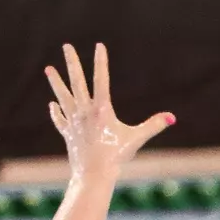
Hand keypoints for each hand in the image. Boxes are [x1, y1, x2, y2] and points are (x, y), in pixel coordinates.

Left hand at [46, 43, 172, 181]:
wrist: (94, 173)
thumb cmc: (117, 156)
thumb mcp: (137, 138)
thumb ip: (154, 125)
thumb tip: (171, 117)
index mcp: (101, 109)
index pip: (101, 79)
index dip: (101, 62)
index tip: (99, 46)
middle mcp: (84, 111)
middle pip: (77, 81)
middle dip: (72, 63)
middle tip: (67, 46)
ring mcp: (74, 121)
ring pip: (63, 96)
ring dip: (56, 82)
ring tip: (48, 69)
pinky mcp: (68, 133)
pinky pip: (60, 119)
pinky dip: (56, 111)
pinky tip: (53, 104)